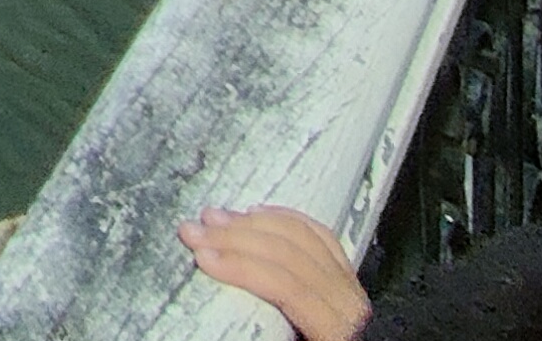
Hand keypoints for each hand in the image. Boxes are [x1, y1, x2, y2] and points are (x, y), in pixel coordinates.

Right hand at [180, 204, 371, 340]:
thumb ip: (264, 331)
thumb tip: (219, 307)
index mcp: (335, 328)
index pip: (286, 287)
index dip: (242, 268)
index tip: (201, 258)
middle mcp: (347, 300)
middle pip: (287, 254)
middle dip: (233, 238)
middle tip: (192, 231)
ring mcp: (349, 282)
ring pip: (299, 235)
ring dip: (249, 223)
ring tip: (212, 217)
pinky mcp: (345, 271)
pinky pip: (317, 232)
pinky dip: (283, 217)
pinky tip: (255, 211)